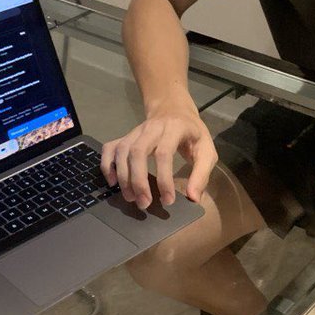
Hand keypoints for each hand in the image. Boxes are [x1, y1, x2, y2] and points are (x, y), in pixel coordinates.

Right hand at [100, 101, 217, 209]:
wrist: (174, 110)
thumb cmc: (192, 134)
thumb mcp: (207, 150)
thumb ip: (201, 174)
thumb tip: (193, 198)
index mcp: (174, 128)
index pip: (164, 153)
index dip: (164, 179)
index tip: (168, 200)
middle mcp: (151, 128)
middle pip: (137, 152)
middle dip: (138, 181)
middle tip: (144, 203)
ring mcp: (135, 131)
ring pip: (122, 151)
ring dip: (123, 177)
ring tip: (131, 198)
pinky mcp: (126, 136)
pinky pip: (110, 148)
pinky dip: (107, 165)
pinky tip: (112, 182)